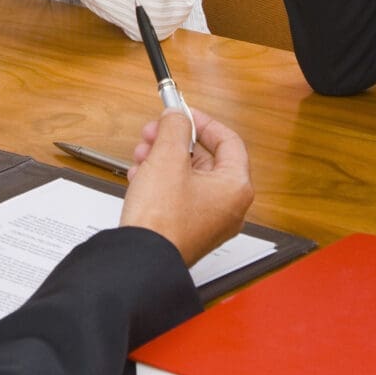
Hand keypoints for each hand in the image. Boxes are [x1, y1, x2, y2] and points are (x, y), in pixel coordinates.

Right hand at [121, 109, 253, 266]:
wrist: (141, 260)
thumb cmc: (161, 220)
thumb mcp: (167, 158)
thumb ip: (174, 128)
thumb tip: (177, 117)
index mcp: (236, 188)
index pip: (229, 141)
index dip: (203, 123)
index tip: (183, 114)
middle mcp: (229, 207)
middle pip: (206, 159)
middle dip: (176, 141)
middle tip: (154, 132)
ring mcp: (209, 222)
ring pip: (189, 177)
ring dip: (164, 159)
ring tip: (142, 154)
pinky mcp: (189, 231)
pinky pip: (179, 196)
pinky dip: (161, 181)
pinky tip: (140, 176)